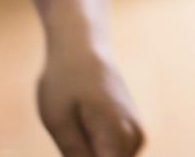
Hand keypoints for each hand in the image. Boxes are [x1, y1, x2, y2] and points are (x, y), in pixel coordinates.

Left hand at [37, 39, 143, 156]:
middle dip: (84, 155)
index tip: (72, 147)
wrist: (84, 47)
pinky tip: (79, 133)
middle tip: (70, 134)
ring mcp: (136, 134)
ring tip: (73, 130)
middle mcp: (134, 137)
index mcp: (116, 136)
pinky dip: (98, 153)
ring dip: (91, 153)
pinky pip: (115, 155)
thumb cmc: (65, 81)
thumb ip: (74, 154)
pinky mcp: (133, 131)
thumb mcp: (58, 121)